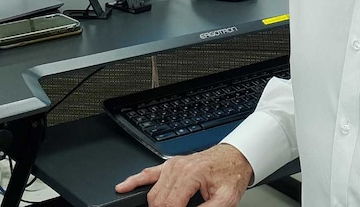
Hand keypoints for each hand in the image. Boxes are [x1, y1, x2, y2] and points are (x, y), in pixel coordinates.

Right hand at [115, 143, 253, 206]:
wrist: (236, 157)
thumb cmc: (231, 174)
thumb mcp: (226, 199)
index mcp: (191, 174)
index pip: (169, 204)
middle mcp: (178, 168)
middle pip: (157, 200)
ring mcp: (172, 166)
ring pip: (152, 193)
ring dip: (154, 206)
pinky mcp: (170, 166)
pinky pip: (147, 174)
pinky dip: (133, 181)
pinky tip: (123, 188)